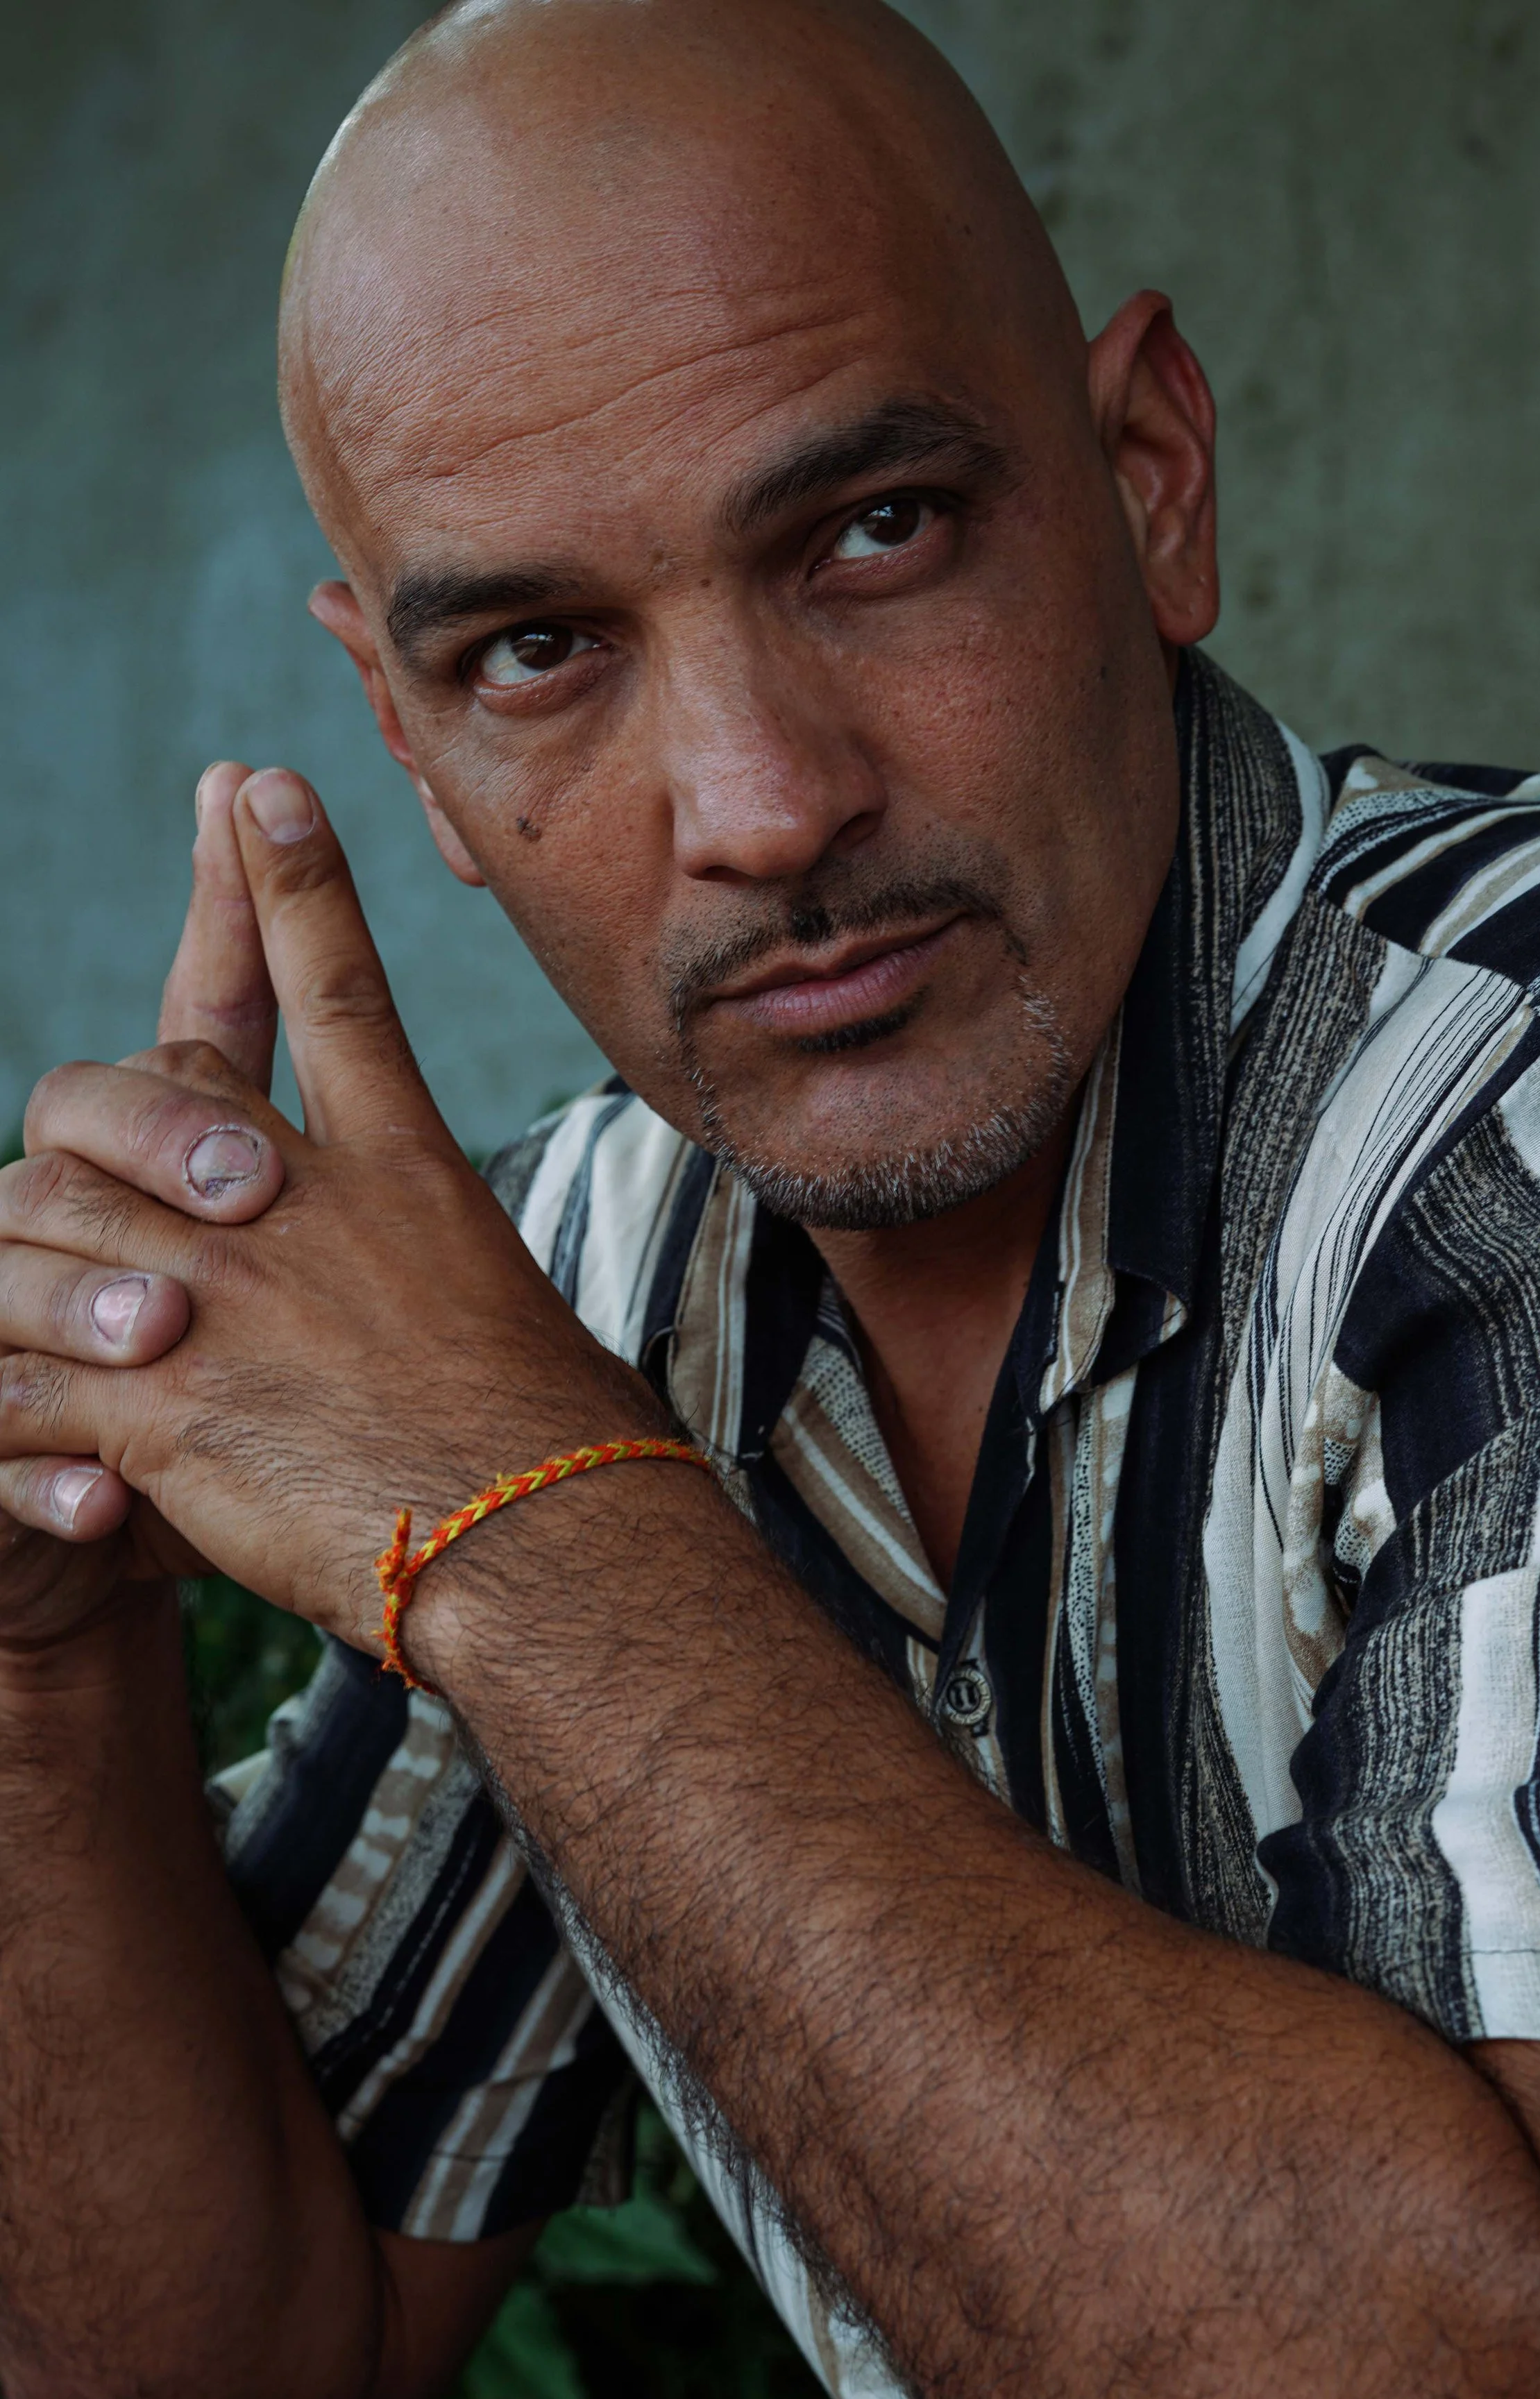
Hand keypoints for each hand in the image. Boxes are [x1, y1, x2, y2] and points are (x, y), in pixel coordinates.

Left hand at [0, 768, 655, 1663]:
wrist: (545, 1548)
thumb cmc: (561, 1454)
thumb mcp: (513, 1311)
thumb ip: (433, 1265)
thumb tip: (427, 1277)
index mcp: (401, 1176)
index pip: (332, 990)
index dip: (288, 883)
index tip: (254, 787)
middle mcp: (301, 1208)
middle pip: (140, 1095)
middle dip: (97, 1127)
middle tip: (90, 1170)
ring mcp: (222, 1291)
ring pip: (47, 1212)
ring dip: (24, 1264)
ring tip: (73, 1335)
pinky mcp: (161, 1396)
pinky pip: (21, 1368)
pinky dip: (10, 1404)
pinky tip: (49, 1454)